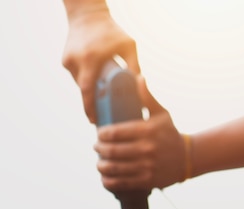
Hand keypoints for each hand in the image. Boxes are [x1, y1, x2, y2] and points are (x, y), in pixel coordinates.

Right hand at [62, 8, 139, 122]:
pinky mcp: (65, 59)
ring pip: (80, 84)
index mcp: (91, 59)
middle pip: (82, 91)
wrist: (87, 15)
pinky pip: (77, 76)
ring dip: (90, 93)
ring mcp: (68, 60)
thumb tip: (142, 90)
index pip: (88, 90)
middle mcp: (77, 60)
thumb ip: (134, 66)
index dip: (90, 108)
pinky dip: (86, 81)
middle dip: (89, 107)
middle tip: (98, 120)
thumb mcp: (129, 46)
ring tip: (101, 103)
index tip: (95, 121)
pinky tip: (96, 84)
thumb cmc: (112, 31)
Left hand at [94, 77, 185, 191]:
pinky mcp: (148, 181)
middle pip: (112, 151)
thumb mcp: (162, 114)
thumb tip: (137, 77)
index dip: (102, 134)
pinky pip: (122, 183)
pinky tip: (104, 178)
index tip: (100, 134)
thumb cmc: (170, 133)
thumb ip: (147, 97)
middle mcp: (147, 150)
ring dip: (102, 166)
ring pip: (115, 168)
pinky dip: (109, 182)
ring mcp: (147, 167)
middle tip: (97, 147)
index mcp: (147, 131)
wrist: (188, 158)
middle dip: (99, 149)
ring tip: (100, 163)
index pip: (115, 133)